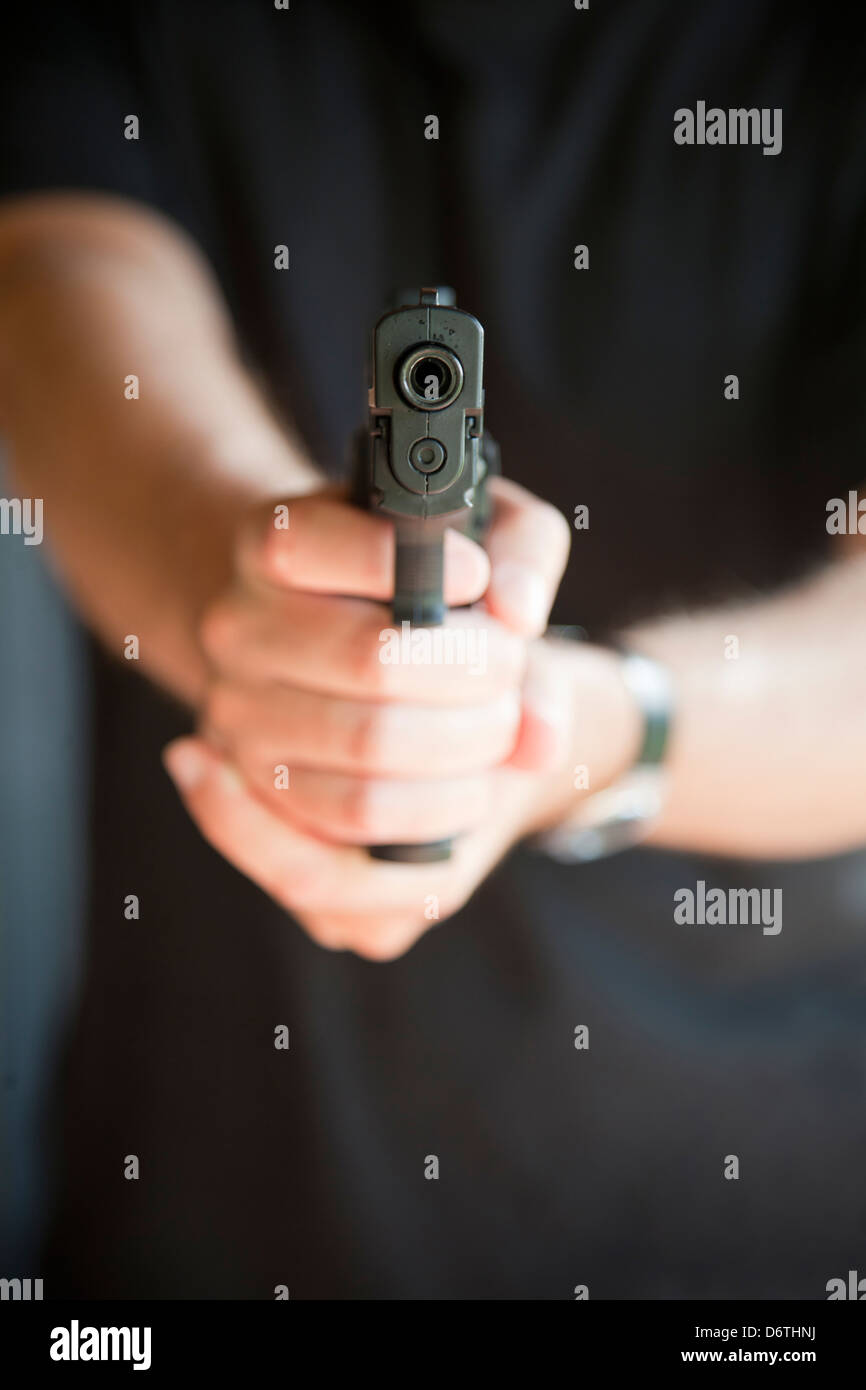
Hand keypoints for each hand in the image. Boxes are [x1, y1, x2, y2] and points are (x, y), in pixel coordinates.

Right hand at [162, 480, 633, 957]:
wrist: (384, 658)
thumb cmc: (439, 594)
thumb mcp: (487, 538)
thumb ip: (523, 550)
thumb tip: (517, 612)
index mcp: (272, 548)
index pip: (301, 545)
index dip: (402, 562)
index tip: (474, 573)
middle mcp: (237, 633)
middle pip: (370, 662)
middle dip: (475, 672)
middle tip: (510, 668)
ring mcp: (238, 724)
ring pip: (365, 760)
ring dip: (465, 750)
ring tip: (502, 730)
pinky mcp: (263, 803)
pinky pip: (334, 843)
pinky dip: (428, 821)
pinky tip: (469, 794)